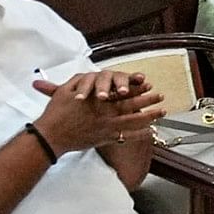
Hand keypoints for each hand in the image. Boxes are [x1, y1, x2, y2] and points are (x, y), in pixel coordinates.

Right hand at [34, 72, 166, 153]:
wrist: (51, 136)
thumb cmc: (56, 113)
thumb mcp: (65, 90)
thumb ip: (79, 81)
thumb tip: (87, 75)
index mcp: (97, 98)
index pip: (120, 90)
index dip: (135, 86)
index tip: (146, 83)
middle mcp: (105, 112)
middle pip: (131, 104)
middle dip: (148, 99)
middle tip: (160, 95)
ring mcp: (107, 126)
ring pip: (134, 121)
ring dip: (149, 116)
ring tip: (162, 111)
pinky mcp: (105, 138)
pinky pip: (127, 136)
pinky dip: (140, 134)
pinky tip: (151, 132)